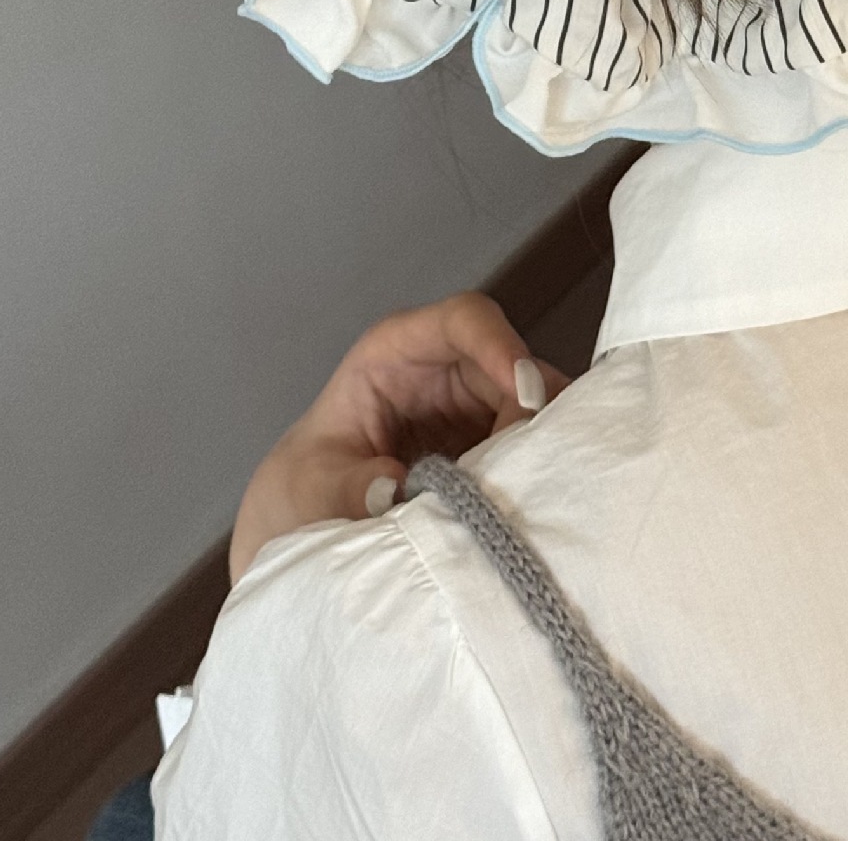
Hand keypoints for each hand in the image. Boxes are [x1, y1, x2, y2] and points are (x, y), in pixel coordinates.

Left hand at [228, 291, 569, 583]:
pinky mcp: (501, 447)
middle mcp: (452, 369)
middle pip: (519, 369)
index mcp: (398, 352)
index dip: (499, 344)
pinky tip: (531, 511)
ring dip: (542, 451)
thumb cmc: (305, 489)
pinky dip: (541, 477)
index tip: (522, 393)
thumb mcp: (309, 488)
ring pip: (541, 411)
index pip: (463, 320)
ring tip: (528, 502)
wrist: (309, 527)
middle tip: (528, 475)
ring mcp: (482, 408)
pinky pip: (539, 449)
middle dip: (533, 418)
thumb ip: (346, 487)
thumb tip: (395, 487)